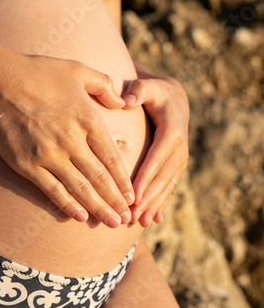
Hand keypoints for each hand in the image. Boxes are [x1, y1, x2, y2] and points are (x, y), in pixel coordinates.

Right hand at [0, 51, 133, 226]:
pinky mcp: (28, 165)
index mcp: (87, 119)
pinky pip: (52, 190)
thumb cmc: (38, 72)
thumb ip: (104, 84)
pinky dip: (67, 205)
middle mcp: (72, 141)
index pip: (111, 157)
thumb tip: (122, 102)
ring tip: (111, 222)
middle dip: (115, 200)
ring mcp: (49, 155)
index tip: (132, 196)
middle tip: (127, 217)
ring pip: (80, 188)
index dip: (123, 180)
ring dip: (98, 208)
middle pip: (100, 178)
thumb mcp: (77, 70)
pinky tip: (79, 216)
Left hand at [123, 76, 188, 226]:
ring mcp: (179, 159)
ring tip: (139, 222)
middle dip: (148, 197)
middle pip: (163, 176)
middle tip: (131, 215)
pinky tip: (152, 219)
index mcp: (172, 131)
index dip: (146, 177)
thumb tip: (127, 100)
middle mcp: (179, 148)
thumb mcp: (148, 86)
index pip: (157, 158)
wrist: (174, 100)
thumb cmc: (155, 93)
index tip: (133, 195)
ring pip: (167, 185)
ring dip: (153, 204)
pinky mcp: (176, 165)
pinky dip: (161, 203)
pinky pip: (169, 186)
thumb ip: (138, 90)